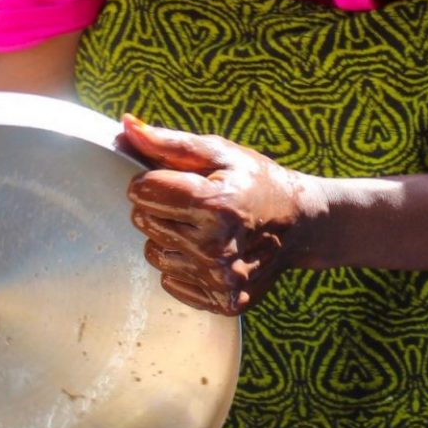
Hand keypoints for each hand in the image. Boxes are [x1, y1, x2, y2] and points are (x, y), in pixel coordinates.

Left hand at [120, 115, 325, 314]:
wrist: (302, 224)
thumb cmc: (256, 181)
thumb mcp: (219, 152)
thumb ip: (168, 143)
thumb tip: (126, 126)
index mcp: (215, 204)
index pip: (141, 192)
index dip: (152, 181)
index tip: (174, 179)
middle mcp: (216, 247)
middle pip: (144, 223)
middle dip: (160, 208)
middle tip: (192, 204)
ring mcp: (221, 279)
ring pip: (154, 254)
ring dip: (169, 239)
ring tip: (202, 228)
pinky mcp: (224, 301)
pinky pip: (171, 282)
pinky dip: (183, 266)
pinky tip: (208, 252)